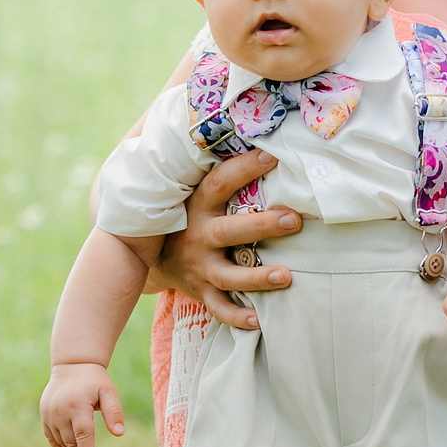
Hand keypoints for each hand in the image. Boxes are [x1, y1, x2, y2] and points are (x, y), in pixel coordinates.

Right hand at [40, 361, 125, 446]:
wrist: (72, 365)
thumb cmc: (94, 380)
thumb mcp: (109, 391)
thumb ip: (114, 411)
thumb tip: (119, 433)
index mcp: (77, 405)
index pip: (83, 435)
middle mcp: (60, 411)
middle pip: (71, 443)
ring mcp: (50, 414)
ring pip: (61, 442)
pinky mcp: (45, 416)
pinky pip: (51, 438)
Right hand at [148, 150, 301, 330]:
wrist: (152, 256)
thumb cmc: (191, 214)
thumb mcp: (197, 190)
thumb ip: (223, 167)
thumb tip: (257, 124)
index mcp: (198, 204)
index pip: (221, 182)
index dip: (245, 168)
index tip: (274, 156)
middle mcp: (198, 235)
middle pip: (229, 230)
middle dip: (262, 225)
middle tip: (294, 218)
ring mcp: (199, 267)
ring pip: (229, 275)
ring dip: (258, 276)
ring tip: (288, 276)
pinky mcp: (201, 292)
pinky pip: (219, 309)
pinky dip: (238, 318)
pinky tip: (262, 322)